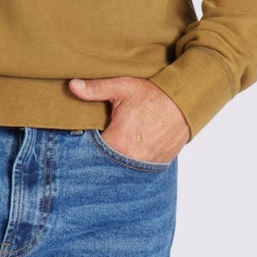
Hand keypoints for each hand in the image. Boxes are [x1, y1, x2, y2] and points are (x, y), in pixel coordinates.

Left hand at [68, 76, 189, 163]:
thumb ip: (95, 89)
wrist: (185, 103)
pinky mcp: (156, 167)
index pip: (90, 153)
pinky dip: (129, 163)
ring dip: (113, 162)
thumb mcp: (123, 87)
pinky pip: (136, 170)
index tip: (79, 139)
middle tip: (94, 143)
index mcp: (119, 142)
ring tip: (110, 148)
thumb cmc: (153, 94)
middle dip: (96, 156)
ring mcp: (145, 167)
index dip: (82, 146)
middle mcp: (131, 160)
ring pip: (120, 169)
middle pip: (104, 164)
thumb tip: (72, 85)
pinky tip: (126, 153)